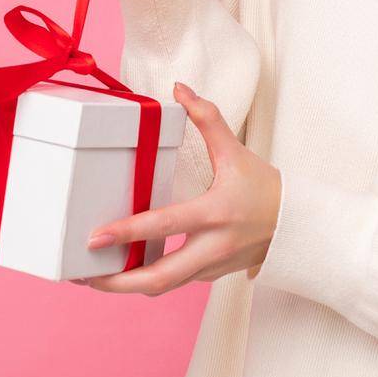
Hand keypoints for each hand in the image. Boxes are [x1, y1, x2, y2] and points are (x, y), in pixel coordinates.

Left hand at [71, 82, 281, 295]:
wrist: (296, 225)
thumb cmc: (264, 187)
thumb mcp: (236, 151)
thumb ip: (208, 118)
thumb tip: (180, 89)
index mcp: (215, 213)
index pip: (164, 226)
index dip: (127, 232)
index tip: (95, 236)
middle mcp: (211, 246)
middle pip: (158, 278)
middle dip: (116, 282)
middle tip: (81, 274)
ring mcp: (211, 266)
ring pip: (162, 287)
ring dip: (125, 287)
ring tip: (91, 278)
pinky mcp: (209, 276)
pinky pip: (173, 283)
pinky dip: (145, 282)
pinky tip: (123, 273)